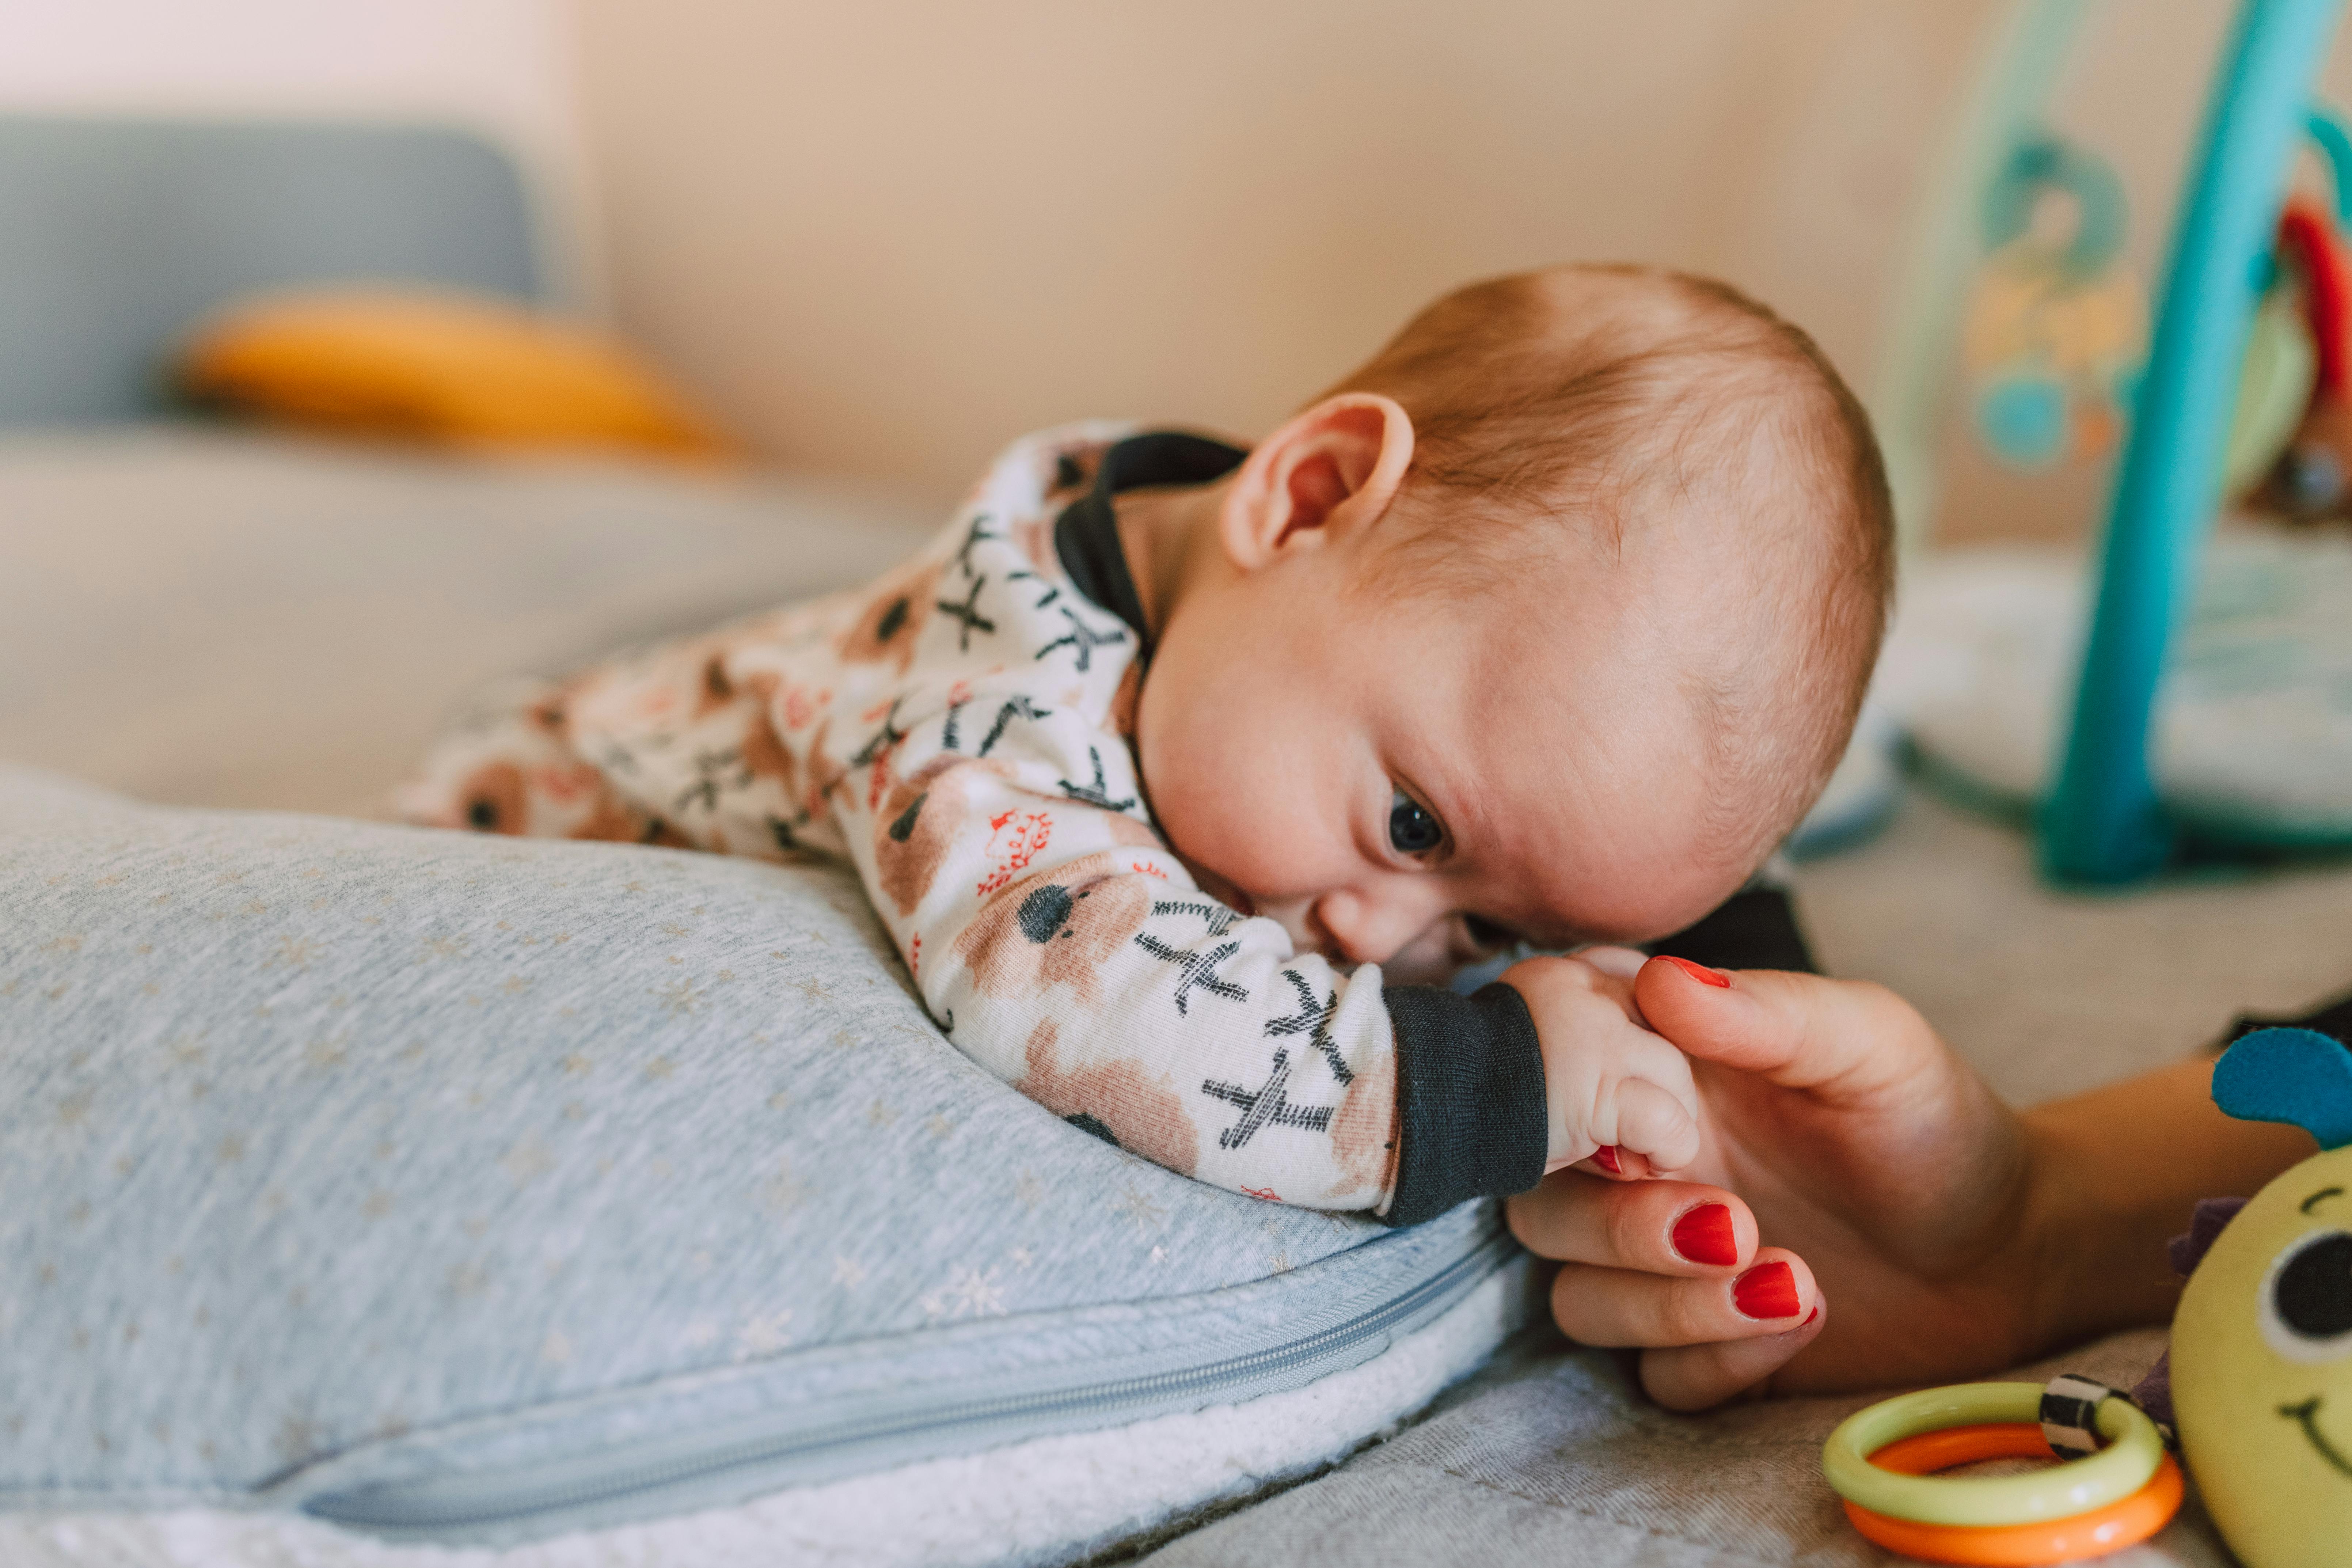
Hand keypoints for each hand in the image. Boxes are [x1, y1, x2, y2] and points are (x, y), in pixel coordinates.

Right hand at [1506, 955, 2041, 1409]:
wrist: (2014, 1246)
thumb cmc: (1935, 1122)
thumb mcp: (1870, 1042)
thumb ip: (1768, 1013)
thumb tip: (1660, 979)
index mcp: (1655, 1082)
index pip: (1543, 1083)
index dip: (1571, 1106)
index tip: (1665, 1122)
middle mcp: (1640, 1172)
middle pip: (1540, 1207)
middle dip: (1619, 1226)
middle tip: (1732, 1221)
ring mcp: (1663, 1265)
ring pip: (1581, 1300)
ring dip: (1670, 1302)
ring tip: (1792, 1278)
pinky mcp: (1702, 1345)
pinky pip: (1653, 1376)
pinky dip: (1715, 1358)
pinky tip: (1802, 1320)